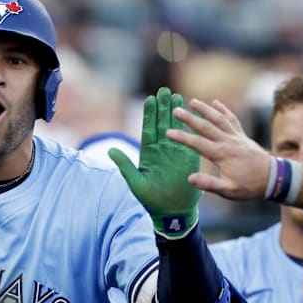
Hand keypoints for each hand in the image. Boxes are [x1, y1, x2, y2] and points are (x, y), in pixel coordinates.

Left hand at [109, 87, 200, 238]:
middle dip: (163, 107)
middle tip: (164, 90)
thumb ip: (125, 166)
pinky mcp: (189, 159)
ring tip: (177, 96)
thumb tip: (111, 150)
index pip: (149, 129)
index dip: (149, 114)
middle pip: (162, 124)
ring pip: (176, 129)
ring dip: (176, 113)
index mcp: (149, 154)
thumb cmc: (151, 200)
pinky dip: (191, 128)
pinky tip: (192, 116)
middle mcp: (162, 150)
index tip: (150, 99)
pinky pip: (191, 140)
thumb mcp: (136, 182)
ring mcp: (176, 153)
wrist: (171, 213)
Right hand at [166, 98, 268, 200]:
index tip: (168, 133)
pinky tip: (216, 102)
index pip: (198, 143)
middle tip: (176, 111)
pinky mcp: (242, 135)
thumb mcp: (229, 191)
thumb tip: (190, 179)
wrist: (274, 178)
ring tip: (192, 101)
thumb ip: (209, 184)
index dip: (182, 137)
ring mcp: (236, 137)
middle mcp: (228, 142)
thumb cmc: (249, 186)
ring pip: (219, 119)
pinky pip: (232, 119)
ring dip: (206, 109)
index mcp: (222, 155)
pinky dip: (224, 110)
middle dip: (190, 118)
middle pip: (206, 127)